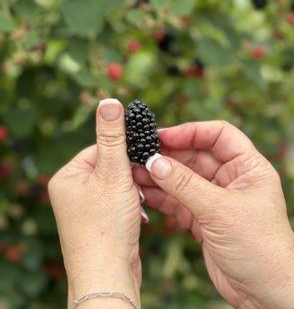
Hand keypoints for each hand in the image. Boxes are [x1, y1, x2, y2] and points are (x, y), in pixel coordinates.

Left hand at [49, 99, 141, 308]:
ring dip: (132, 190)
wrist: (108, 275)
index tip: (143, 158)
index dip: (124, 153)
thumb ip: (113, 136)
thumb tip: (109, 101)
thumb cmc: (108, 225)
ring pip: (116, 184)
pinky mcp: (97, 220)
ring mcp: (83, 207)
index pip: (100, 148)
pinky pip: (116, 201)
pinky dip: (130, 204)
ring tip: (136, 204)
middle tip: (140, 185)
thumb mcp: (114, 173)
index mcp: (67, 176)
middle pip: (109, 166)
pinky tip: (136, 215)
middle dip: (129, 175)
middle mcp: (71, 190)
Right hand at [134, 121, 293, 308]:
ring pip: (184, 178)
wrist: (264, 294)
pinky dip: (161, 196)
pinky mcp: (203, 218)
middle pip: (196, 155)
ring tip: (135, 172)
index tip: (163, 136)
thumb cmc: (259, 248)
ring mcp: (216, 198)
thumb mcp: (220, 211)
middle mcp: (231, 179)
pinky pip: (178, 200)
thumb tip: (155, 162)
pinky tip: (143, 192)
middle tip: (141, 155)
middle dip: (169, 155)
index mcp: (248, 167)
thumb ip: (185, 185)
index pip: (219, 135)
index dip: (191, 131)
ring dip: (160, 176)